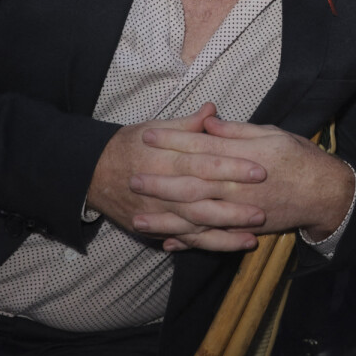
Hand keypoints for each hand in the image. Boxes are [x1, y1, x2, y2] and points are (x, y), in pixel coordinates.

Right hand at [87, 104, 268, 251]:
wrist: (93, 172)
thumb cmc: (130, 145)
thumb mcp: (156, 128)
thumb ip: (188, 124)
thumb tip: (213, 110)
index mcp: (167, 158)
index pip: (205, 163)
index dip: (232, 167)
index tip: (260, 170)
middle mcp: (162, 188)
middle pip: (201, 199)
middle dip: (233, 207)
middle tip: (263, 209)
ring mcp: (158, 212)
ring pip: (194, 226)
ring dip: (224, 232)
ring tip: (253, 235)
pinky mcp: (155, 228)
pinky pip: (184, 240)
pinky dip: (207, 244)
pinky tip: (230, 245)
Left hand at [133, 112, 354, 249]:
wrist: (325, 193)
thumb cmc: (300, 157)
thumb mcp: (271, 133)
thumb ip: (237, 131)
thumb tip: (209, 122)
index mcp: (240, 158)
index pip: (198, 148)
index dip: (172, 141)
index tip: (147, 136)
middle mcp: (235, 186)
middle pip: (190, 185)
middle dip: (159, 183)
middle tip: (131, 180)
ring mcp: (239, 211)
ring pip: (195, 217)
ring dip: (166, 220)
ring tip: (138, 220)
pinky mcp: (244, 228)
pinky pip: (213, 238)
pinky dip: (190, 242)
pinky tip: (169, 243)